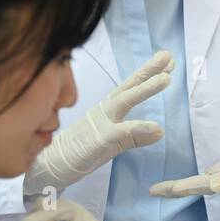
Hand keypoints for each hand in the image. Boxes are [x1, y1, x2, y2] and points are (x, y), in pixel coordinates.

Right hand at [23, 51, 171, 195]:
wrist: (51, 165)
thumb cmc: (81, 151)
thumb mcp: (114, 142)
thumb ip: (136, 136)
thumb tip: (160, 132)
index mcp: (108, 108)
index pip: (130, 86)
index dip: (148, 73)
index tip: (168, 60)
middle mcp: (105, 109)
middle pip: (129, 85)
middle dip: (149, 70)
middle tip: (167, 55)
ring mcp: (101, 121)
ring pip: (126, 100)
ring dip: (146, 88)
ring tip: (167, 79)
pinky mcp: (99, 139)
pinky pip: (122, 131)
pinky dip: (139, 127)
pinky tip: (157, 127)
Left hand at [149, 128, 219, 201]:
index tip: (215, 186)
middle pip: (208, 186)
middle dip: (190, 188)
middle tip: (170, 190)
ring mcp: (219, 181)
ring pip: (196, 187)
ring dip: (176, 189)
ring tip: (154, 190)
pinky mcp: (212, 179)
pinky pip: (190, 185)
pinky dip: (174, 188)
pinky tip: (155, 190)